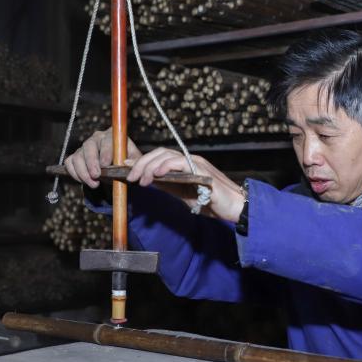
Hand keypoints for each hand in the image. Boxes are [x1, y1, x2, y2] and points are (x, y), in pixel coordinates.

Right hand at [63, 128, 141, 188]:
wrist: (116, 168)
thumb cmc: (126, 161)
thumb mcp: (134, 160)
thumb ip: (134, 161)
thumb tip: (126, 163)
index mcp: (111, 135)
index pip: (107, 141)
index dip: (105, 152)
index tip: (105, 164)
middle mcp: (96, 138)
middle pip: (89, 147)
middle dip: (91, 163)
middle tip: (96, 176)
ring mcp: (84, 147)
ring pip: (77, 157)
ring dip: (83, 172)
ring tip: (93, 184)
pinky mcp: (75, 156)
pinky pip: (69, 163)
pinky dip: (75, 174)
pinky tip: (84, 181)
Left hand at [125, 148, 245, 222]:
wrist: (235, 208)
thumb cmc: (213, 202)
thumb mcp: (183, 194)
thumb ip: (168, 185)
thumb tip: (148, 180)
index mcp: (185, 164)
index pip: (160, 156)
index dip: (142, 160)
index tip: (126, 168)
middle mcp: (189, 159)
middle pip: (160, 152)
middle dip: (141, 163)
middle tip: (130, 177)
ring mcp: (196, 163)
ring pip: (166, 155)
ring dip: (149, 166)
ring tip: (140, 180)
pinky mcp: (201, 170)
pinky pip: (179, 163)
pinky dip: (165, 167)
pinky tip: (156, 175)